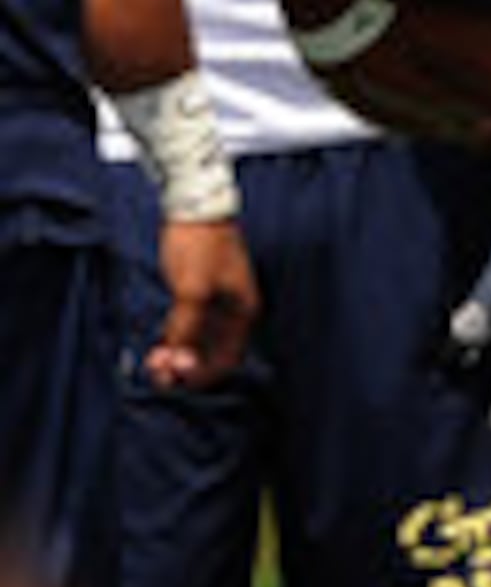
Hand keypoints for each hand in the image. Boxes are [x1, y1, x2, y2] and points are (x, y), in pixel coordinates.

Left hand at [145, 218, 260, 390]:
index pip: (227, 359)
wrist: (196, 207)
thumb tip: (178, 362)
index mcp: (242, 313)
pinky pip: (189, 328)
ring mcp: (216, 304)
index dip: (202, 375)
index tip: (174, 379)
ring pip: (198, 343)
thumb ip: (186, 328)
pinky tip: (157, 345)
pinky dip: (174, 340)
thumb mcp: (192, 290)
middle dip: (185, 367)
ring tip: (152, 361)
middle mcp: (232, 313)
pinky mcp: (199, 294)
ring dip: (177, 355)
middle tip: (157, 374)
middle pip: (212, 354)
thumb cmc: (200, 247)